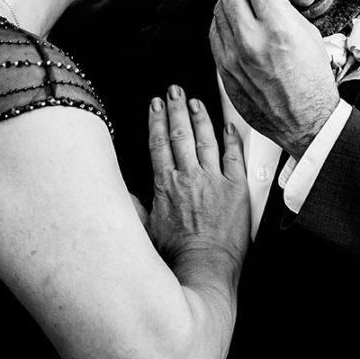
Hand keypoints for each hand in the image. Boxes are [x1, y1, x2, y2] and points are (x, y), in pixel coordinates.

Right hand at [147, 85, 249, 266]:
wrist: (203, 268)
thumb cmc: (176, 255)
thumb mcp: (144, 230)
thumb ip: (135, 207)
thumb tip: (124, 195)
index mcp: (165, 185)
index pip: (159, 143)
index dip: (157, 120)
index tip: (156, 105)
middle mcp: (188, 177)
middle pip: (180, 135)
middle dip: (176, 109)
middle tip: (175, 91)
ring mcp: (213, 181)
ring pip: (206, 140)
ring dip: (200, 117)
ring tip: (196, 101)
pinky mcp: (236, 189)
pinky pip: (234, 157)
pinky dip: (231, 139)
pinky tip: (228, 127)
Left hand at [209, 0, 339, 158]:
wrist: (303, 121)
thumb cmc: (312, 81)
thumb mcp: (309, 36)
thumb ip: (284, 8)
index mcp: (278, 28)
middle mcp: (251, 40)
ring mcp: (232, 56)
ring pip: (218, 11)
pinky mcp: (223, 69)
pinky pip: (214, 34)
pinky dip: (221, 20)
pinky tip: (231, 18)